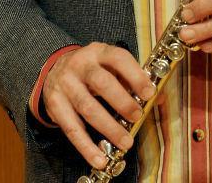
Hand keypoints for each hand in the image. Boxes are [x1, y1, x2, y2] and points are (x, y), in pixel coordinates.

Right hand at [42, 42, 155, 169]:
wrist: (54, 68)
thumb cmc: (91, 69)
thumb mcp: (109, 65)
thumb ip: (131, 78)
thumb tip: (157, 98)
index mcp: (99, 52)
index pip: (118, 58)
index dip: (135, 75)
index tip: (150, 93)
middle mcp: (80, 65)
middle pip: (101, 83)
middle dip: (122, 102)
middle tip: (137, 116)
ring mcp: (65, 85)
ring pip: (87, 108)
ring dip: (109, 128)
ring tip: (126, 142)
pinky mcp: (55, 105)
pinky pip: (72, 129)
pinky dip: (86, 146)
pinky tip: (100, 158)